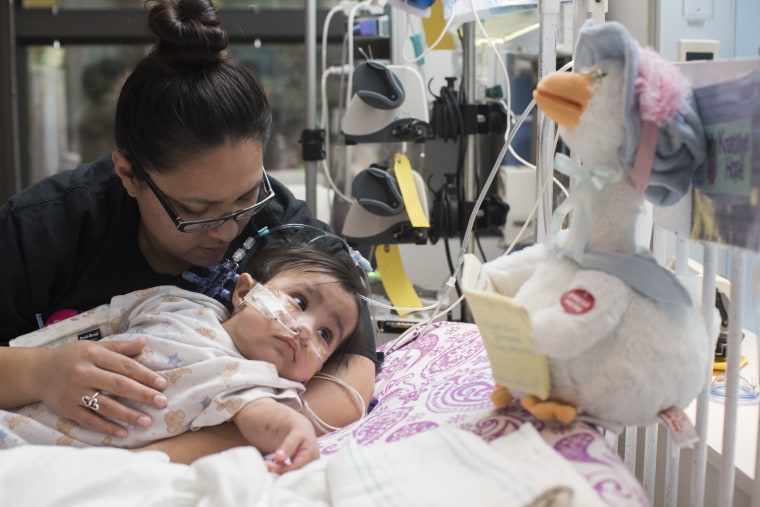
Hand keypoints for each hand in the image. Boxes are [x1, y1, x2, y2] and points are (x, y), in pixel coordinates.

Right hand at [33, 337, 167, 436]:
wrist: (37, 372)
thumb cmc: (72, 357)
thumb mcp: (94, 347)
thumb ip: (119, 347)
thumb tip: (144, 342)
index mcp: (93, 354)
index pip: (125, 366)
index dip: (145, 375)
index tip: (162, 384)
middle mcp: (84, 373)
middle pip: (119, 385)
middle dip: (142, 395)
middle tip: (162, 402)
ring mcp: (74, 393)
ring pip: (106, 405)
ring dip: (128, 414)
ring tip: (147, 421)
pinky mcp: (67, 409)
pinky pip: (90, 420)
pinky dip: (107, 427)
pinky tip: (123, 432)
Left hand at [265, 416, 319, 473]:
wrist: (303, 430)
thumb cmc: (300, 430)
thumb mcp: (295, 433)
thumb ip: (288, 445)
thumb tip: (279, 457)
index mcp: (312, 455)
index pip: (296, 468)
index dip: (282, 469)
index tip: (268, 466)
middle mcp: (313, 465)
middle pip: (295, 475)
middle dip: (280, 473)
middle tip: (267, 467)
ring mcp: (308, 469)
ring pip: (293, 477)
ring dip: (280, 474)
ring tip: (269, 467)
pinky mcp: (303, 470)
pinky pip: (293, 475)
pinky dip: (282, 473)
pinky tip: (275, 469)